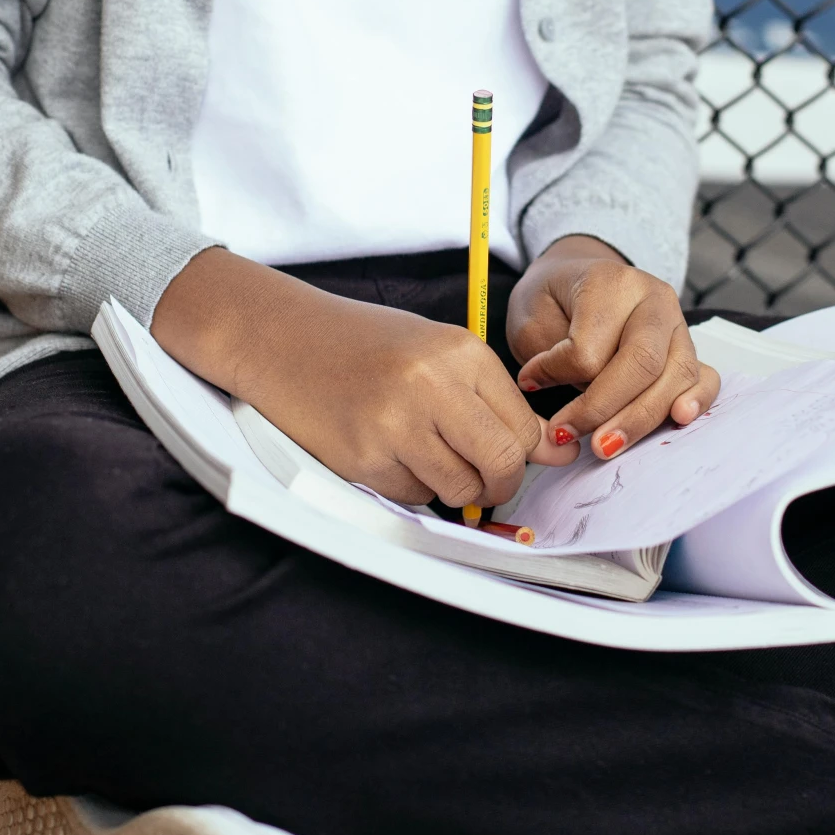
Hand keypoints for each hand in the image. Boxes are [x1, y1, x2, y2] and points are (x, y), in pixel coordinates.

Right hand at [152, 248, 578, 506]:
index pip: (524, 427)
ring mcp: (397, 424)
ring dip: (453, 489)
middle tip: (483, 479)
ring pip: (460, 490)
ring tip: (426, 457)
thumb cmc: (361, 344)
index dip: (526, 455)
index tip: (514, 460)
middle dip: (500, 483)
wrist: (281, 338)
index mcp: (460, 352)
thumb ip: (491, 399)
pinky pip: (414, 495)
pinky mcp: (364, 457)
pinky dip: (411, 487)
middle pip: (503, 463)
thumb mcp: (435, 352)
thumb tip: (553, 450)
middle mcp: (433, 385)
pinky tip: (388, 453)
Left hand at [506, 235, 719, 458]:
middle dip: (604, 409)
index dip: (558, 375)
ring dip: (639, 419)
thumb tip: (548, 390)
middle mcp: (654, 300)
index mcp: (611, 283)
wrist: (579, 278)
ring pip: (674, 376)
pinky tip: (679, 418)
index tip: (530, 382)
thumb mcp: (531, 314)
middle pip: (642, 363)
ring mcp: (677, 325)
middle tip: (569, 434)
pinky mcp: (688, 349)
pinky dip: (697, 401)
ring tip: (605, 445)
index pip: (590, 347)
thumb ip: (545, 353)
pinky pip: (704, 377)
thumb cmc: (554, 299)